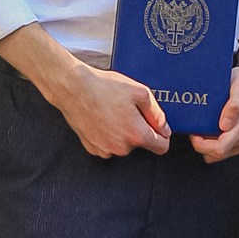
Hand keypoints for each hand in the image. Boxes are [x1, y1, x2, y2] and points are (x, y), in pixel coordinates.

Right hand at [0, 21, 170, 158]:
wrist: (74, 88)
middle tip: (129, 109)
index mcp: (136, 134)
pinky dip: (108, 135)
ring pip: (123, 144)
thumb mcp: (140, 92)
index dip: (162, 135)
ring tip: (113, 111)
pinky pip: (108, 145)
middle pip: (141, 143)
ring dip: (122, 132)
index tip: (158, 127)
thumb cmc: (104, 88)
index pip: (161, 147)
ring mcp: (105, 149)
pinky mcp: (92, 147)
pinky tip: (102, 118)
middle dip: (139, 129)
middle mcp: (121, 147)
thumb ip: (157, 113)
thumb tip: (164, 128)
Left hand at [191, 63, 238, 162]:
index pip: (219, 149)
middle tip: (195, 130)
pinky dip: (215, 143)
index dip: (201, 144)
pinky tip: (213, 130)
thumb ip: (234, 105)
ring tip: (205, 128)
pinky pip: (225, 151)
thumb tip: (225, 124)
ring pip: (220, 155)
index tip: (194, 132)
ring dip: (209, 145)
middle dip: (202, 145)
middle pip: (217, 154)